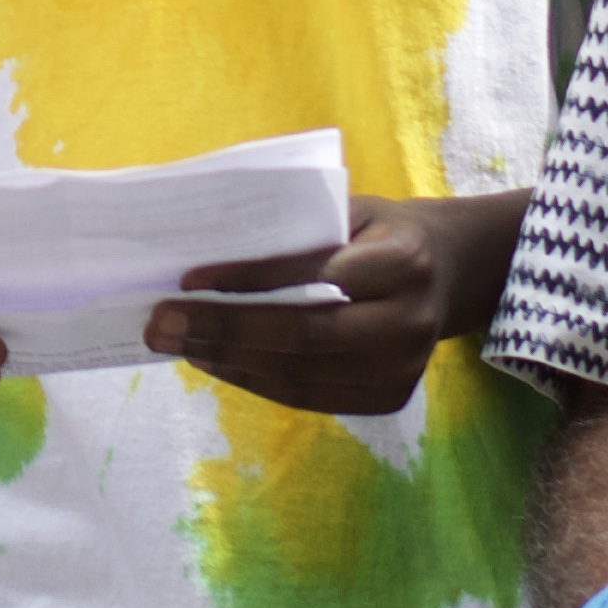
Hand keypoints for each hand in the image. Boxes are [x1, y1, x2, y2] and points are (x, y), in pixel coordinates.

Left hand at [144, 189, 526, 415]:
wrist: (448, 273)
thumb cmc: (378, 232)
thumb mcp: (348, 210)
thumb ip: (295, 228)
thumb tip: (203, 246)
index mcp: (401, 259)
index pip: (312, 273)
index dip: (247, 279)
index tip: (186, 280)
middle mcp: (410, 319)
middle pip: (303, 334)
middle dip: (222, 329)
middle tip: (160, 324)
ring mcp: (404, 367)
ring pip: (299, 373)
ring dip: (227, 360)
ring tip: (176, 343)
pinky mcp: (390, 397)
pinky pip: (308, 396)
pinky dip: (254, 380)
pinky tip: (215, 361)